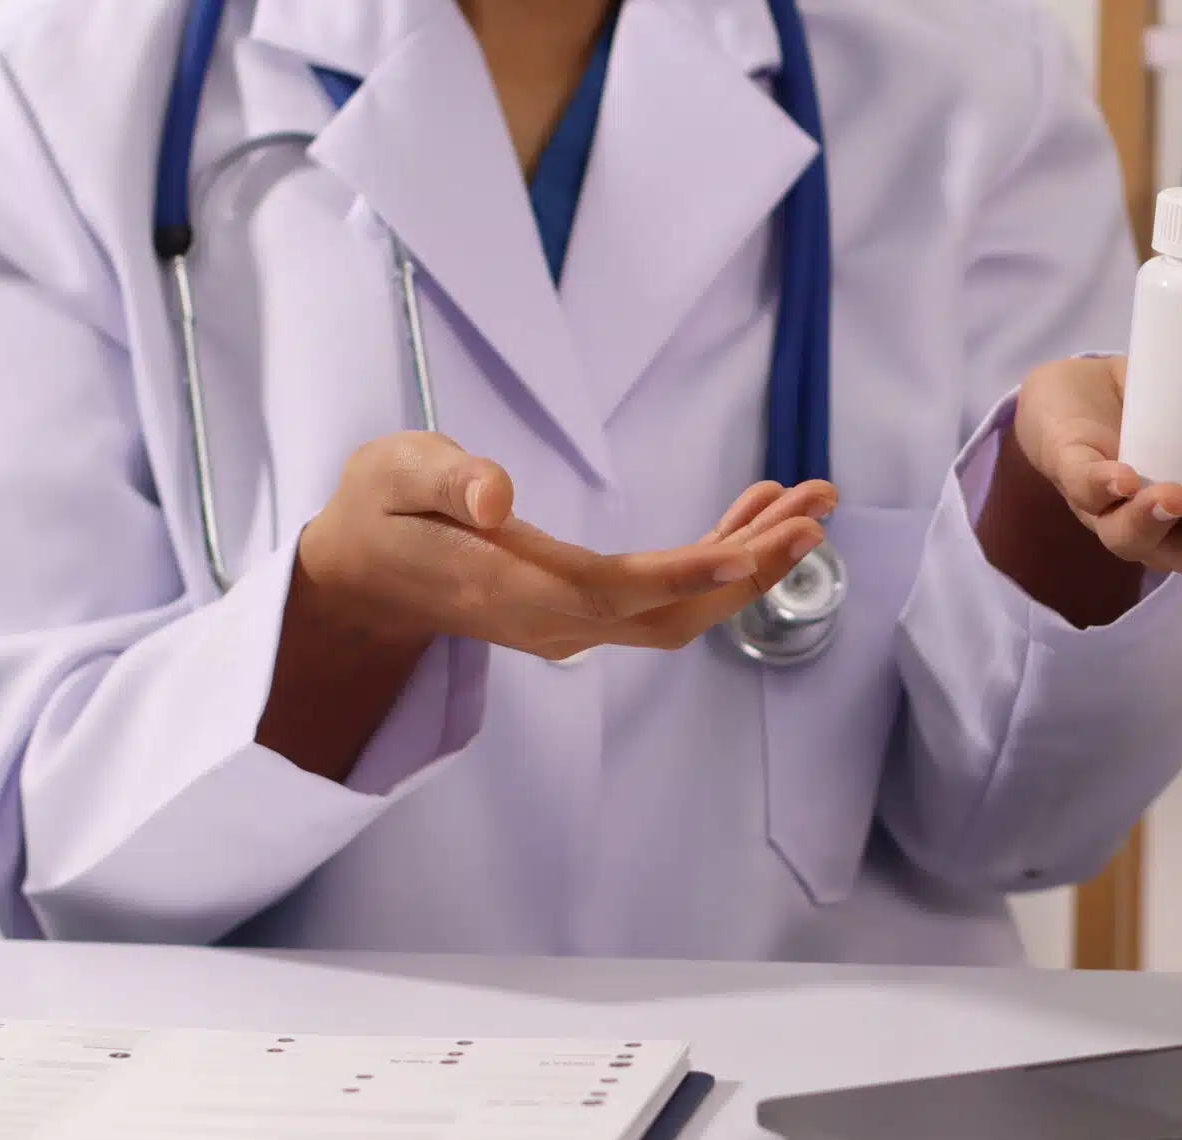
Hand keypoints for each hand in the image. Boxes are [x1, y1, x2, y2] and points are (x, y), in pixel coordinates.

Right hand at [297, 431, 834, 661]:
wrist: (363, 581)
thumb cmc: (378, 516)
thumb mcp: (392, 473)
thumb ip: (443, 480)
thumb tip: (495, 494)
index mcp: (508, 585)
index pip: (610, 591)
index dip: (683, 574)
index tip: (748, 549)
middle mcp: (553, 620)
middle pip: (670, 610)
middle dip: (751, 565)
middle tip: (817, 511)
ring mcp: (575, 624)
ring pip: (681, 608)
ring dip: (751, 560)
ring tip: (810, 504)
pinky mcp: (589, 612)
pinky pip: (667, 595)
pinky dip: (719, 557)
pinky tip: (754, 512)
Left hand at [1011, 355, 1181, 580]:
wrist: (1084, 385)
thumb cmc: (1167, 416)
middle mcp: (1159, 532)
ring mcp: (1111, 509)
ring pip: (1129, 539)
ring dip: (1153, 522)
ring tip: (1175, 497)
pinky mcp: (1072, 472)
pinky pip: (1083, 492)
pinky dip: (1101, 487)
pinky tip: (1121, 478)